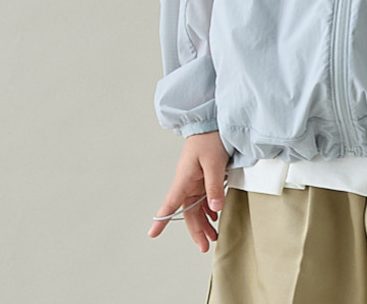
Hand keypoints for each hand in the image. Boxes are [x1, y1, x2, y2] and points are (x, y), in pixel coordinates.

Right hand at [148, 131, 230, 251]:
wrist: (211, 121)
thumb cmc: (209, 137)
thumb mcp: (214, 162)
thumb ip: (214, 186)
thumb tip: (215, 208)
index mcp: (184, 178)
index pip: (170, 204)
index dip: (161, 220)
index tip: (152, 234)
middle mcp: (187, 181)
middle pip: (188, 211)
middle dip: (196, 230)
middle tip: (205, 245)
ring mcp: (195, 179)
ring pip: (197, 207)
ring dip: (204, 221)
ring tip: (214, 235)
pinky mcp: (203, 176)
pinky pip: (203, 197)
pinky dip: (209, 208)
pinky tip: (215, 215)